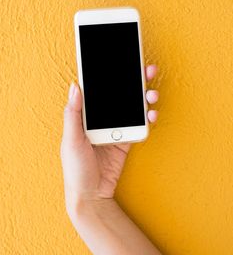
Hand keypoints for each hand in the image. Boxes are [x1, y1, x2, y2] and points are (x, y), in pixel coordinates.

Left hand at [60, 65, 158, 217]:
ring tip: (151, 94)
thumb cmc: (75, 169)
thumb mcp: (70, 141)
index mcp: (85, 116)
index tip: (121, 60)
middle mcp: (101, 119)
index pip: (98, 90)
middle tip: (146, 70)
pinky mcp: (126, 140)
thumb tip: (75, 86)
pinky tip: (152, 114)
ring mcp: (115, 129)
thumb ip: (73, 114)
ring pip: (132, 107)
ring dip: (144, 98)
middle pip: (120, 94)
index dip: (109, 74)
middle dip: (134, 81)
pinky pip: (139, 124)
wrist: (91, 195)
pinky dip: (147, 118)